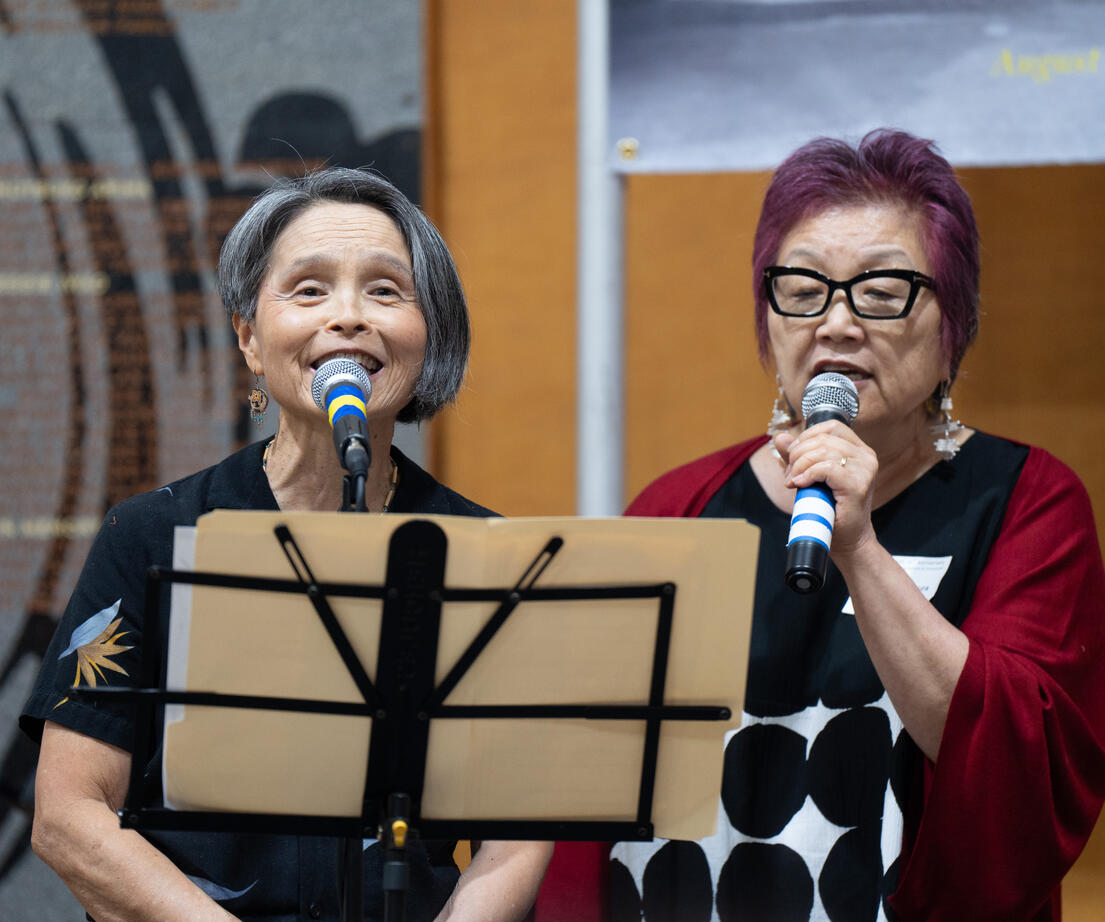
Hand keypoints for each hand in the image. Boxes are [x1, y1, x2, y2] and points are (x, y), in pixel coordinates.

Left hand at [774, 421, 877, 556]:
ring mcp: (865, 469)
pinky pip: (825, 468)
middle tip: (790, 476)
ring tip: (794, 482)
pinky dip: (807, 474)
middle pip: (822, 439)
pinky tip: (800, 485)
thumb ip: (796, 456)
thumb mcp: (810, 477)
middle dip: (797, 455)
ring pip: (822, 451)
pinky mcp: (858, 484)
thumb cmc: (830, 509)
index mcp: (859, 450)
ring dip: (799, 466)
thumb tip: (780, 437)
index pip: (831, 426)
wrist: (846, 539)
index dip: (806, 437)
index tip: (794, 458)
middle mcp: (866, 456)